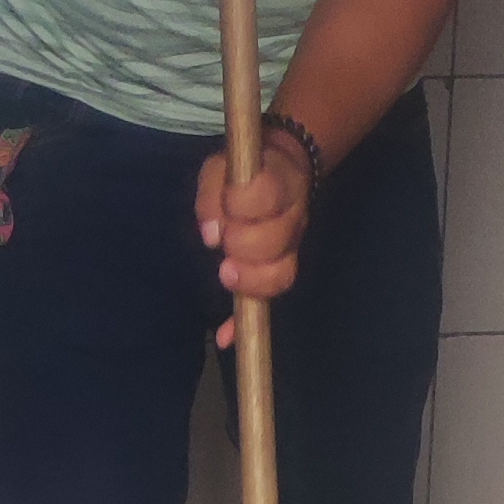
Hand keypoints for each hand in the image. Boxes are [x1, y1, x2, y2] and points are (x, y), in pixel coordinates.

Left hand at [196, 123, 313, 343]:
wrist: (282, 171)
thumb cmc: (245, 172)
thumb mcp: (222, 167)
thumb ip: (213, 194)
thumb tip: (211, 236)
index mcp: (279, 184)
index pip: (267, 196)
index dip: (244, 204)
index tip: (231, 204)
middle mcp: (292, 220)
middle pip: (276, 241)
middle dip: (244, 246)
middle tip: (227, 242)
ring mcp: (290, 249)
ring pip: (281, 275)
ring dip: (250, 281)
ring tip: (227, 272)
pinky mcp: (280, 270)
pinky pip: (267, 302)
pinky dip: (244, 322)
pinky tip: (224, 336)